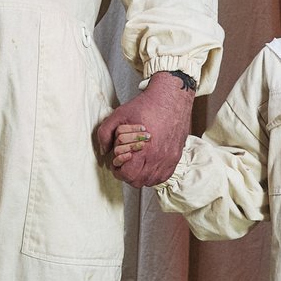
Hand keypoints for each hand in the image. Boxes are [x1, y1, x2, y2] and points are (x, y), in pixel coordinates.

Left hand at [93, 71, 192, 187]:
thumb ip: (105, 133)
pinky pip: (163, 176)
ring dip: (141, 176)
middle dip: (127, 175)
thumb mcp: (119, 115)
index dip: (118, 171)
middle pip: (138, 181)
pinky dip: (154, 175)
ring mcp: (169, 159)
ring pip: (151, 181)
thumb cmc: (146, 106)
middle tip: (124, 164)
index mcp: (144, 149)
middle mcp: (159, 157)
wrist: (171, 98)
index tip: (116, 163)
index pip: (128, 175)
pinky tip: (148, 164)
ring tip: (136, 164)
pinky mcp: (176, 157)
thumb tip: (104, 151)